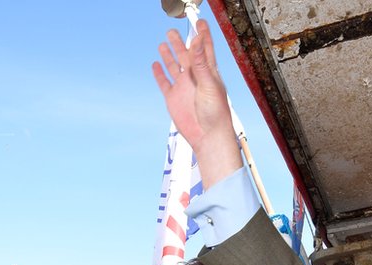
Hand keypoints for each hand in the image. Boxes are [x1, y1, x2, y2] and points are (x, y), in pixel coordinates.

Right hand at [153, 19, 242, 188]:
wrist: (207, 136)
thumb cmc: (215, 112)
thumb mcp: (209, 84)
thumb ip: (202, 62)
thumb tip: (197, 41)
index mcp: (208, 72)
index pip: (205, 48)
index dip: (202, 35)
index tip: (199, 21)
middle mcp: (195, 77)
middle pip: (186, 55)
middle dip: (180, 42)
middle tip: (173, 31)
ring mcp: (183, 87)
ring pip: (174, 66)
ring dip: (169, 55)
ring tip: (163, 43)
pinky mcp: (173, 98)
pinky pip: (164, 83)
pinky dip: (159, 73)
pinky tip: (156, 64)